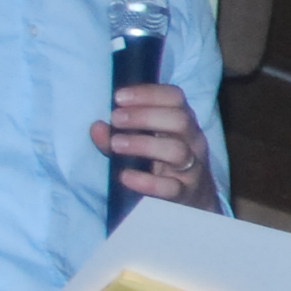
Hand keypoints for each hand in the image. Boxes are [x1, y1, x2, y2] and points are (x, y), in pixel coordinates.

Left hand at [89, 82, 216, 212]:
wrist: (193, 197)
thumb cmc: (162, 161)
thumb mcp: (143, 141)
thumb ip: (118, 134)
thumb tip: (97, 127)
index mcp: (183, 121)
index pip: (175, 97)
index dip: (148, 93)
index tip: (119, 98)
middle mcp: (192, 140)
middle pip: (179, 120)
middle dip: (145, 116)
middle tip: (116, 119)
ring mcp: (192, 167)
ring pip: (177, 151)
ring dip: (143, 144)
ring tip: (116, 144)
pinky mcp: (185, 193)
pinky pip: (170, 187)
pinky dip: (146, 181)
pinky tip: (124, 176)